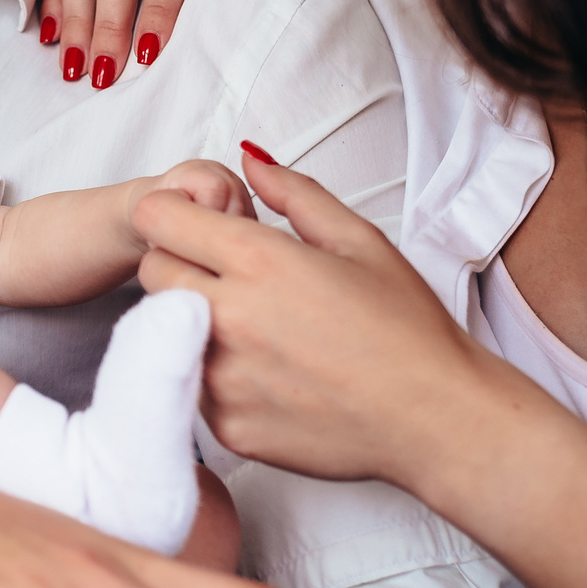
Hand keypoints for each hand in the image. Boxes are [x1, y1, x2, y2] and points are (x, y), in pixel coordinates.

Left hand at [132, 154, 503, 488]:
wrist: (434, 420)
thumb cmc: (407, 331)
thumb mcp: (359, 240)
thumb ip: (294, 192)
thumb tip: (249, 159)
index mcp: (258, 261)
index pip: (158, 218)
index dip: (173, 215)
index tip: (195, 226)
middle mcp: (228, 318)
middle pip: (152, 272)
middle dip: (179, 264)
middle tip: (229, 278)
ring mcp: (222, 378)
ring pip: (164, 333)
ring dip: (193, 323)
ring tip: (255, 331)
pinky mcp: (226, 428)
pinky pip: (191, 387)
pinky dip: (215, 375)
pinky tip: (267, 375)